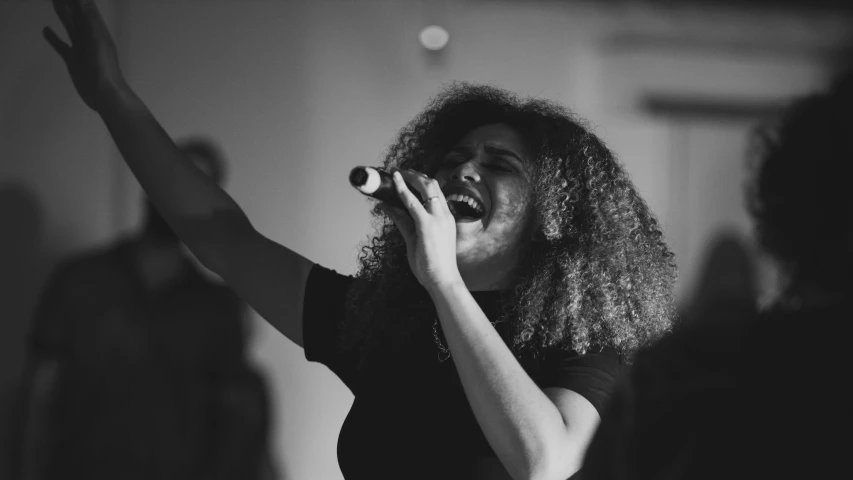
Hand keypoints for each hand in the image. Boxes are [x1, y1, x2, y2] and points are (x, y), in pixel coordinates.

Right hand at [43, 0, 126, 111]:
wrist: (105, 94)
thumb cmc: (104, 66)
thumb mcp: (97, 38)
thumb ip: (90, 17)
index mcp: (96, 29)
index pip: (85, 6)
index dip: (77, 0)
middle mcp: (88, 36)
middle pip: (76, 14)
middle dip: (69, 3)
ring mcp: (80, 48)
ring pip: (69, 25)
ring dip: (62, 13)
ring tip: (54, 1)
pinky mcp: (73, 60)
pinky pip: (61, 45)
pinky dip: (54, 38)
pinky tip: (46, 30)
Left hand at [378, 169, 461, 290]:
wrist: (442, 280)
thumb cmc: (432, 264)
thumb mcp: (415, 239)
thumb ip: (402, 221)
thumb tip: (387, 207)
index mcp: (446, 218)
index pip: (436, 193)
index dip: (422, 181)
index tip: (410, 177)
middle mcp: (444, 214)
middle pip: (432, 185)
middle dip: (415, 175)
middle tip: (400, 171)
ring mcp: (437, 218)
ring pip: (425, 187)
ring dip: (409, 177)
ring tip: (395, 172)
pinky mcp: (427, 225)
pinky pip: (412, 202)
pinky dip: (402, 189)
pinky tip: (394, 181)